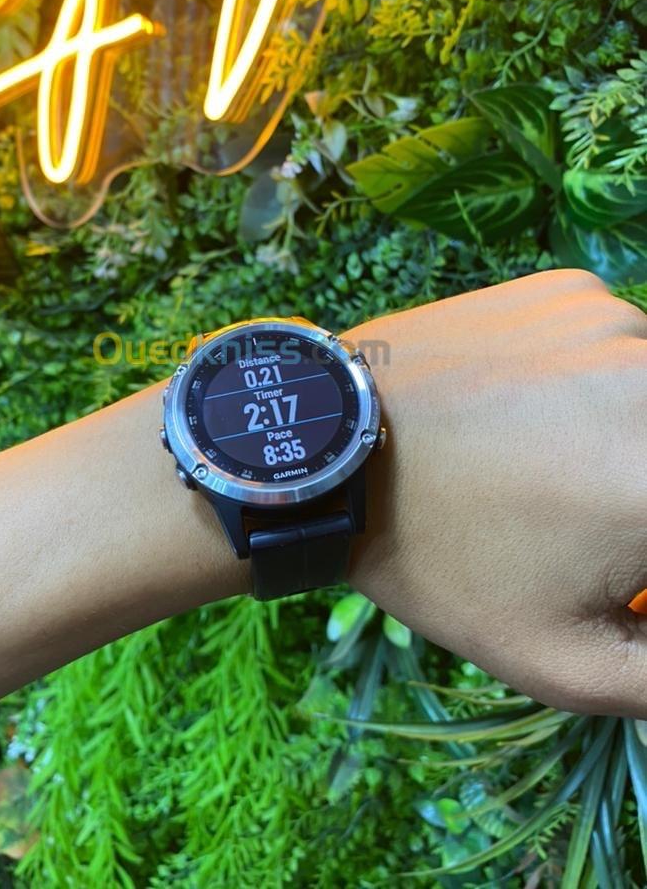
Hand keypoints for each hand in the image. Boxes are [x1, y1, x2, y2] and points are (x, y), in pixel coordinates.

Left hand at [348, 269, 646, 716]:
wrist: (328, 448)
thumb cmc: (438, 559)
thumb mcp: (562, 659)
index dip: (644, 547)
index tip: (620, 551)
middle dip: (641, 494)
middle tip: (600, 512)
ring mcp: (617, 316)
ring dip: (639, 434)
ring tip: (567, 465)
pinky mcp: (571, 285)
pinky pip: (625, 340)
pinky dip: (610, 379)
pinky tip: (541, 408)